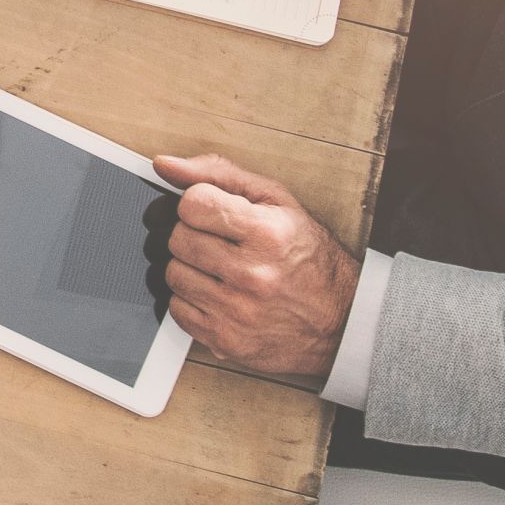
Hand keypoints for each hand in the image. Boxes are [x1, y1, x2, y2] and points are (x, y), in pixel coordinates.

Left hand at [154, 154, 356, 382]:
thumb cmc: (307, 255)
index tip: (211, 211)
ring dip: (189, 267)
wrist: (340, 320)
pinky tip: (217, 293)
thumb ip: (218, 174)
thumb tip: (164, 165)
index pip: (193, 204)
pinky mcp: (226, 340)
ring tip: (219, 267)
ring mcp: (237, 311)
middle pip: (178, 239)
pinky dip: (190, 299)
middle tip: (217, 241)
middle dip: (192, 234)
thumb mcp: (276, 201)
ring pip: (173, 274)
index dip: (197, 204)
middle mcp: (252, 274)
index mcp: (267, 233)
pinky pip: (177, 310)